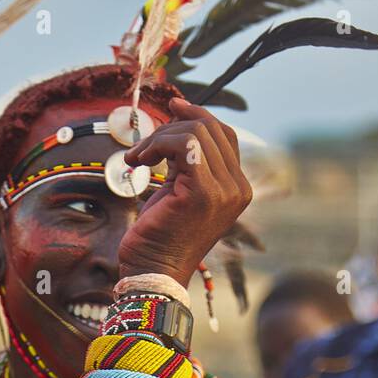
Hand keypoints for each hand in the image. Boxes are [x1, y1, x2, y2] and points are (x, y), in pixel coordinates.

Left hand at [119, 97, 251, 284]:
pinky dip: (157, 144)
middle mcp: (238, 188)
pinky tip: (140, 162)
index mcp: (237, 188)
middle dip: (172, 126)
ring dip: (158, 138)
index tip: (172, 106)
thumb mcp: (178, 189)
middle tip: (144, 146)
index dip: (197, 114)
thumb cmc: (160, 235)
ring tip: (139, 158)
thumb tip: (179, 118)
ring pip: (195, 132)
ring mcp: (225, 190)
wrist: (153, 272)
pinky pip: (185, 143)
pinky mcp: (204, 192)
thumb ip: (187, 161)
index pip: (224, 135)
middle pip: (210, 128)